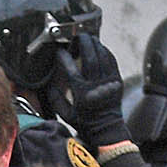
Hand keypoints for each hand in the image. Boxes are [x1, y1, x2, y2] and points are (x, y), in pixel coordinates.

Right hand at [50, 33, 130, 149]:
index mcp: (82, 94)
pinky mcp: (117, 80)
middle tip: (76, 36)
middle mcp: (97, 86)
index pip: (71, 69)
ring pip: (102, 55)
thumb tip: (50, 83)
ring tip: (87, 39)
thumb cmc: (85, 123)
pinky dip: (104, 51)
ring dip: (94, 44)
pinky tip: (98, 47)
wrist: (107, 130)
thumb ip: (56, 99)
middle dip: (83, 42)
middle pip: (90, 56)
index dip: (64, 57)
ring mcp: (109, 82)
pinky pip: (111, 60)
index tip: (59, 52)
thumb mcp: (65, 115)